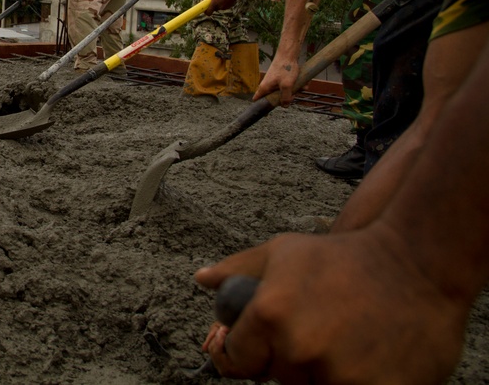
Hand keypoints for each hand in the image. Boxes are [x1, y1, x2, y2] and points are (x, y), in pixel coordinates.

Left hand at [195, 229, 467, 383]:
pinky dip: (354, 380)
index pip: (236, 359)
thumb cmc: (346, 256)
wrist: (419, 263)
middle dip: (291, 358)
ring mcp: (338, 374)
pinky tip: (365, 355)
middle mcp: (298, 348)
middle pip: (278, 377)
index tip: (256, 350)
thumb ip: (238, 270)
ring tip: (344, 338)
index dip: (245, 354)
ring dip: (322, 372)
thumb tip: (204, 279)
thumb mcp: (284, 252)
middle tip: (318, 329)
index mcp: (269, 315)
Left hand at [204, 0, 240, 13]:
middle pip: (214, 8)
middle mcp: (220, 7)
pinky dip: (223, 2)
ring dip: (218, 3)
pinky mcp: (229, 6)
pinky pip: (223, 5)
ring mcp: (225, 7)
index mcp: (214, 3)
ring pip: (219, 7)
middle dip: (213, 4)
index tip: (205, 9)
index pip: (208, 13)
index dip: (206, 12)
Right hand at [253, 54, 298, 104]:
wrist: (288, 54)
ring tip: (301, 86)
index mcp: (264, 88)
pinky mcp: (280, 78)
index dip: (262, 107)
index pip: (257, 100)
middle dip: (286, 97)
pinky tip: (303, 82)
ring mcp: (274, 81)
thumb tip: (285, 106)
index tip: (268, 112)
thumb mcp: (287, 85)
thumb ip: (286, 97)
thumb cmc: (285, 68)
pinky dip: (295, 85)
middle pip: (275, 98)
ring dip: (294, 90)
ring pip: (284, 91)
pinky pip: (288, 85)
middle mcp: (267, 85)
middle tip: (293, 95)